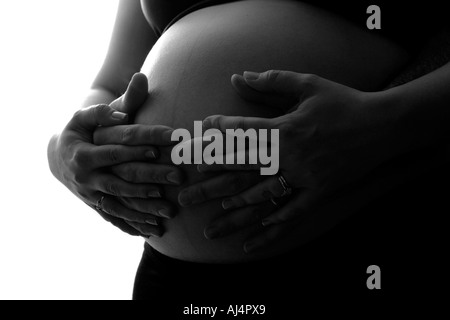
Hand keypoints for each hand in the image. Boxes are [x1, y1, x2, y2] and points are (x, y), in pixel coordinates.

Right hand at [48, 73, 180, 236]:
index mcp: (84, 153)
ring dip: (145, 208)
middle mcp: (86, 177)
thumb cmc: (77, 132)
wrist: (57, 159)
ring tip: (170, 211)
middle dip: (151, 178)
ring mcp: (91, 195)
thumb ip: (104, 109)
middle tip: (178, 176)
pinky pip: (115, 219)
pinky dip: (133, 225)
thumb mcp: (83, 116)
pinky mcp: (95, 206)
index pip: (117, 149)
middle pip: (123, 179)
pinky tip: (153, 231)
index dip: (140, 146)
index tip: (166, 141)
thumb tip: (131, 88)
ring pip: (121, 204)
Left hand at [183, 70, 396, 251]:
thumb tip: (238, 76)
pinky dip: (276, 224)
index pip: (241, 132)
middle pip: (242, 169)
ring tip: (213, 221)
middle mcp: (290, 155)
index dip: (216, 134)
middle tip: (184, 196)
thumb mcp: (309, 84)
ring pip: (263, 196)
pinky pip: (295, 211)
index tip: (197, 136)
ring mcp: (306, 177)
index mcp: (285, 128)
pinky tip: (257, 234)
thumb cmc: (344, 102)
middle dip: (211, 181)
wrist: (383, 126)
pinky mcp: (321, 192)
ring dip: (237, 210)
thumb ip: (272, 81)